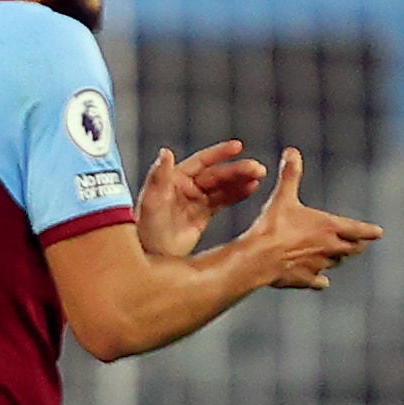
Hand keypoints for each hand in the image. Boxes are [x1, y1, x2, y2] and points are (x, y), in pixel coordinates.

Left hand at [135, 140, 265, 257]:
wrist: (149, 257)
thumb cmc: (144, 230)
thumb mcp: (151, 202)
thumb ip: (159, 177)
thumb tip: (165, 152)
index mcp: (174, 179)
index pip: (201, 161)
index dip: (219, 153)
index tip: (238, 147)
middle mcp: (185, 187)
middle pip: (216, 174)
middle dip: (237, 170)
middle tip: (257, 168)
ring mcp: (194, 201)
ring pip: (222, 186)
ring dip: (240, 180)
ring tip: (258, 176)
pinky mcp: (202, 216)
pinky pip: (222, 201)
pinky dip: (237, 194)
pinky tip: (251, 189)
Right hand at [233, 148, 381, 289]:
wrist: (259, 258)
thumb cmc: (273, 226)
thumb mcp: (283, 197)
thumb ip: (290, 174)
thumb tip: (292, 151)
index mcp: (329, 227)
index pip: (358, 230)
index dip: (368, 231)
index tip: (379, 233)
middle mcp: (329, 248)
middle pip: (352, 249)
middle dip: (357, 246)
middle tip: (362, 245)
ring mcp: (318, 266)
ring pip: (335, 263)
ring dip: (338, 259)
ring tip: (339, 257)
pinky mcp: (305, 280)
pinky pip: (318, 281)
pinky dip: (320, 280)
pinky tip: (321, 281)